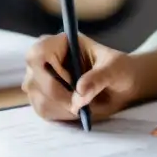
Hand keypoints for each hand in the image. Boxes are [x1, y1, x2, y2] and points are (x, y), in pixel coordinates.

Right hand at [23, 32, 140, 121]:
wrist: (122, 86)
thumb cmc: (120, 70)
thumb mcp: (115, 69)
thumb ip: (99, 77)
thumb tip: (79, 91)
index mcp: (61, 43)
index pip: (38, 53)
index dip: (49, 72)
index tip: (73, 85)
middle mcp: (46, 59)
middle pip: (34, 78)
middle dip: (58, 96)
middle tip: (81, 105)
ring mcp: (42, 79)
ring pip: (37, 97)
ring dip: (61, 107)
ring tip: (84, 105)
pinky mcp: (44, 97)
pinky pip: (42, 110)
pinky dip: (60, 114)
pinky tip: (77, 110)